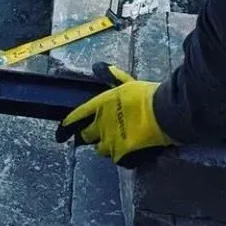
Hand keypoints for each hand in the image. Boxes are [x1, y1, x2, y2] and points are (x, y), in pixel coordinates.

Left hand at [55, 62, 174, 166]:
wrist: (164, 112)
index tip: (61, 131)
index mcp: (100, 104)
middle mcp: (101, 123)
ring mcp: (110, 140)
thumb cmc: (147, 95)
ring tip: (116, 143)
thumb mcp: (126, 82)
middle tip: (99, 135)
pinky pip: (117, 159)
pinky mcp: (123, 153)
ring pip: (100, 149)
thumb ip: (111, 76)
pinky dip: (122, 157)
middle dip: (90, 136)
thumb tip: (99, 66)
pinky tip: (128, 153)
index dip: (68, 124)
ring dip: (106, 147)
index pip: (77, 116)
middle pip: (85, 136)